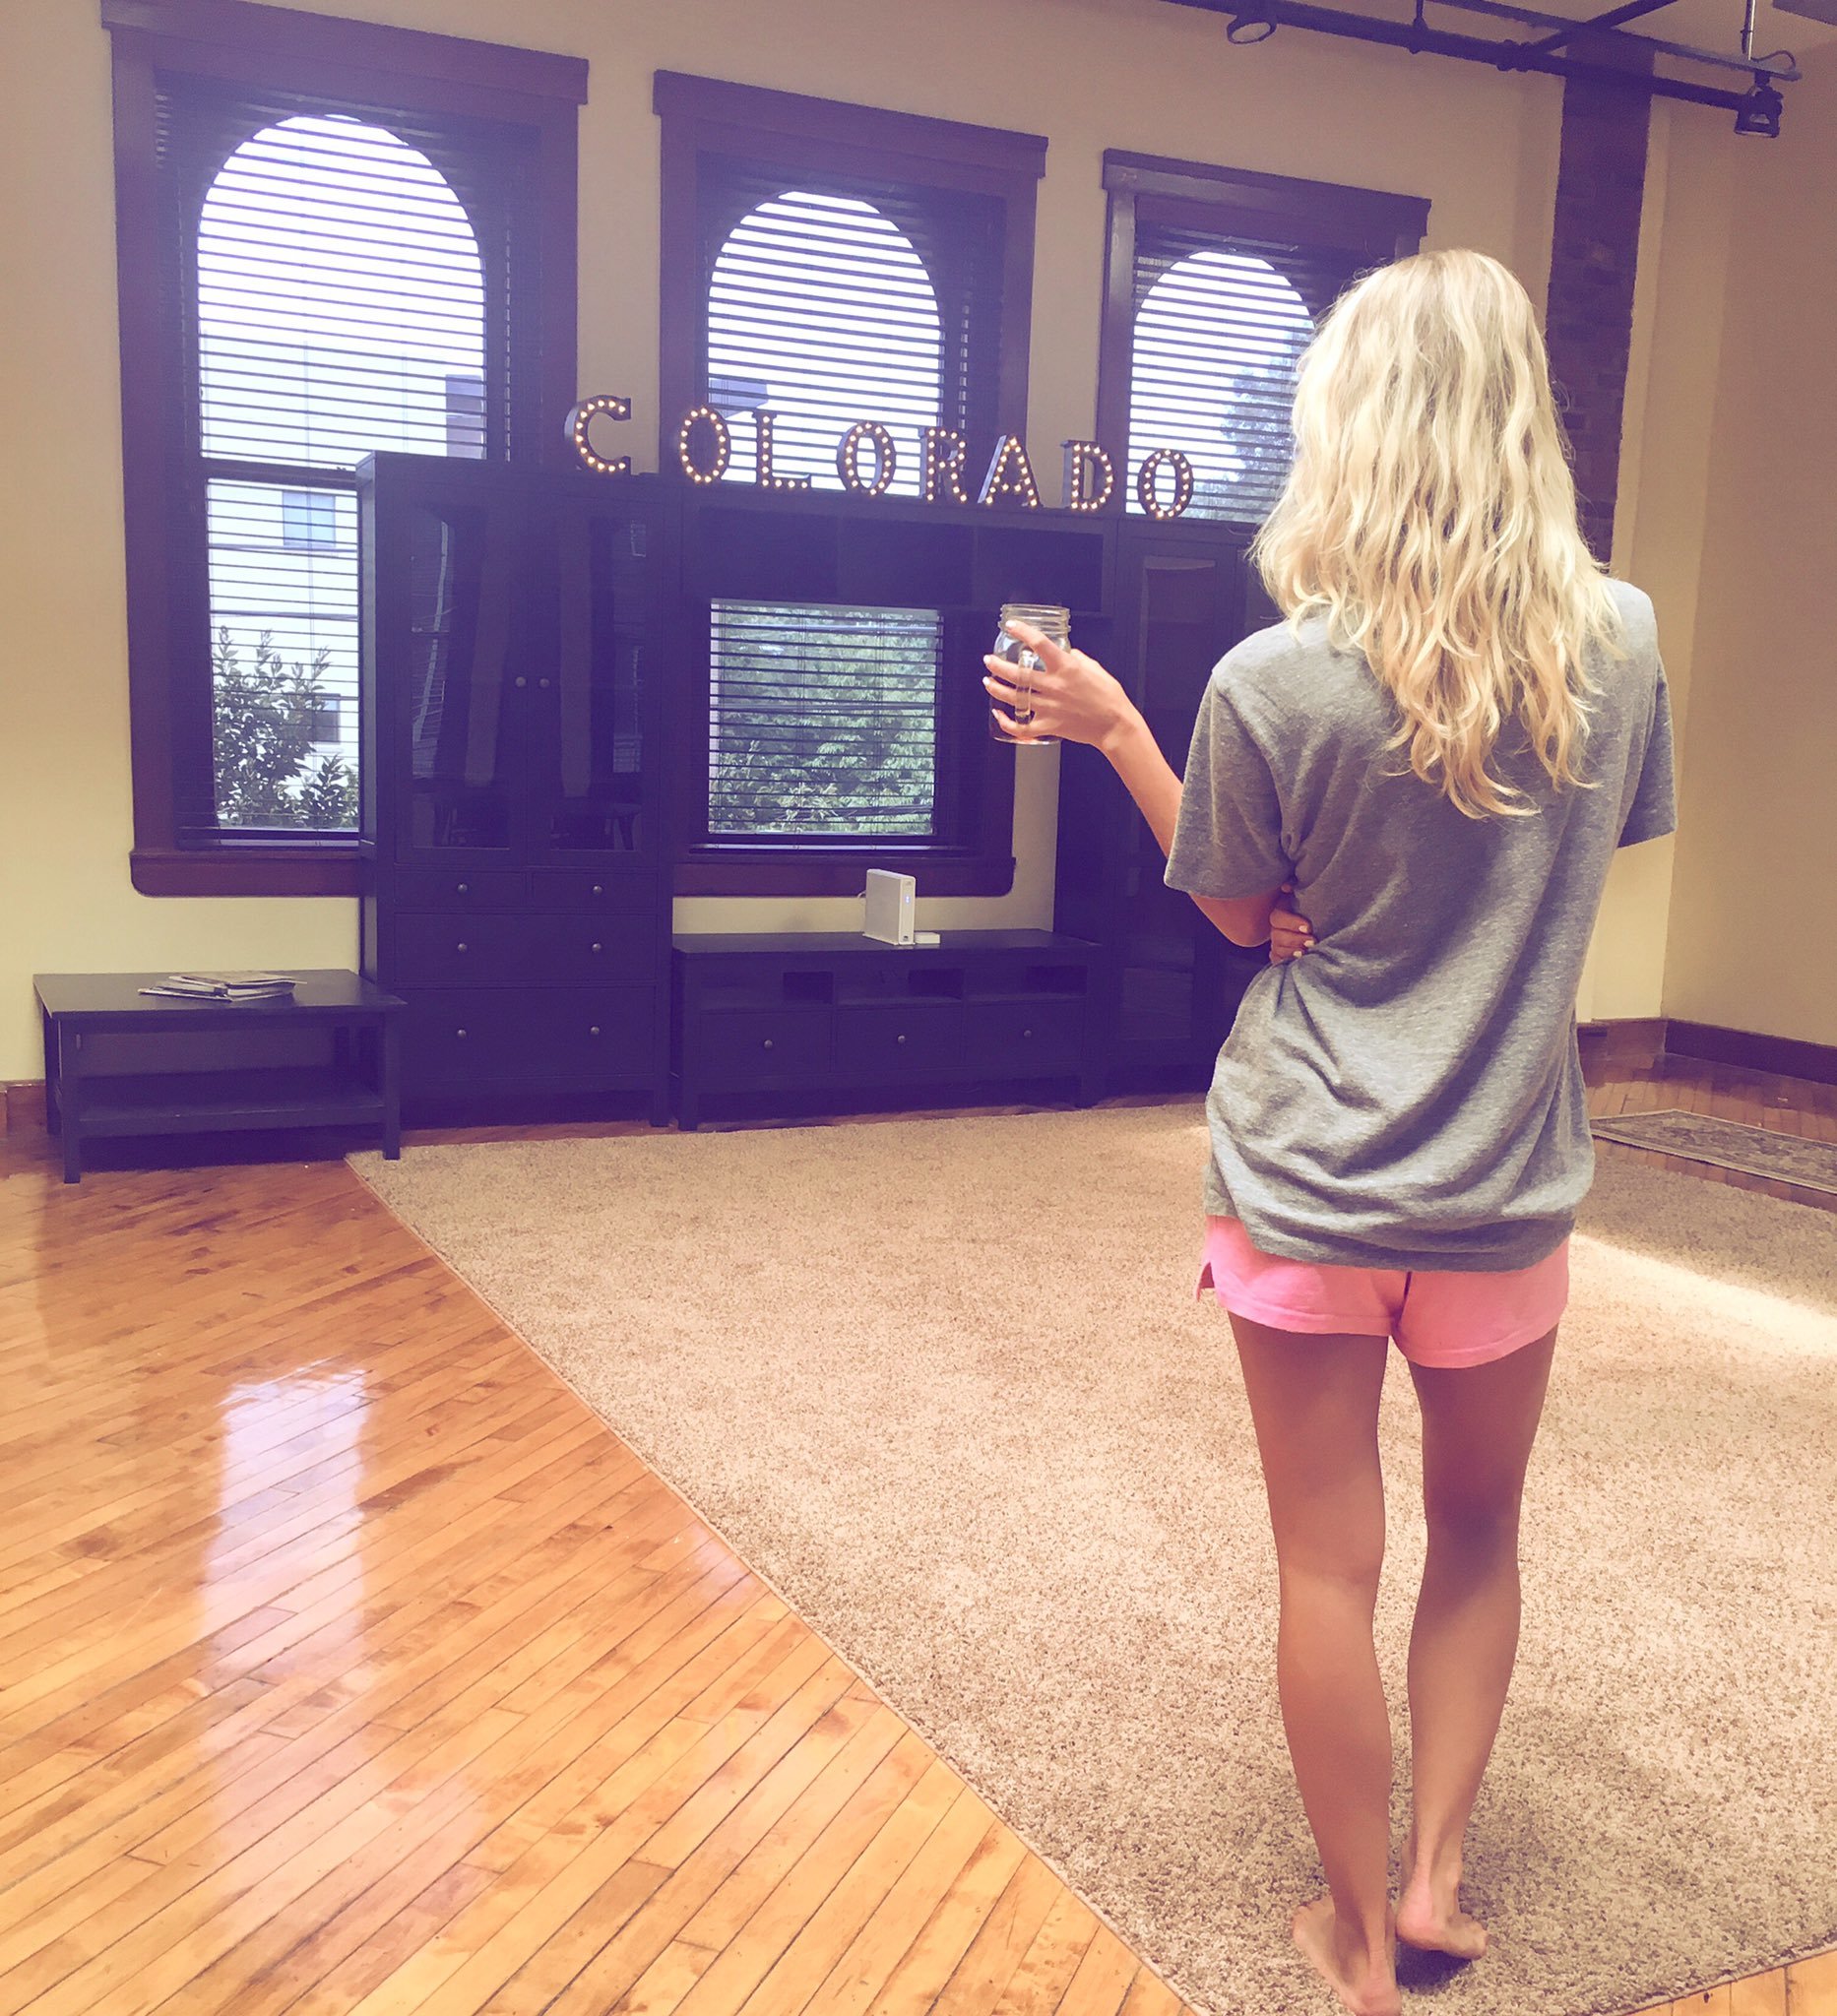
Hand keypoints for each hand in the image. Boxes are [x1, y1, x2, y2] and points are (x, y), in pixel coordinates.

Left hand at [983, 620, 1138, 751]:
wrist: (1115, 724)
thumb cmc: (1109, 697)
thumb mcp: (1094, 668)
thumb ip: (1076, 658)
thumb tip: (1065, 653)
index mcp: (1066, 668)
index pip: (1039, 643)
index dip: (1022, 632)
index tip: (1011, 627)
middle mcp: (1054, 686)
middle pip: (1017, 674)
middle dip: (998, 665)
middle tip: (989, 660)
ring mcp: (1049, 707)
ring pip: (1014, 698)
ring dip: (996, 689)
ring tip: (988, 682)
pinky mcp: (1049, 725)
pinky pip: (1021, 727)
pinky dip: (1006, 722)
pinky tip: (999, 715)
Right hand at [1268, 883, 1315, 964]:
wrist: (1322, 924)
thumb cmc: (1314, 908)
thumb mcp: (1307, 896)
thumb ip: (1297, 887)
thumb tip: (1287, 886)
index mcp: (1281, 911)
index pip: (1278, 917)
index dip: (1291, 922)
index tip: (1309, 927)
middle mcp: (1276, 928)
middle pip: (1277, 936)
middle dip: (1295, 939)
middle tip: (1312, 941)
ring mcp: (1277, 943)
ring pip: (1277, 949)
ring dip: (1292, 951)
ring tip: (1307, 952)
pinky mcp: (1280, 955)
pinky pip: (1277, 960)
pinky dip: (1285, 961)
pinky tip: (1297, 960)